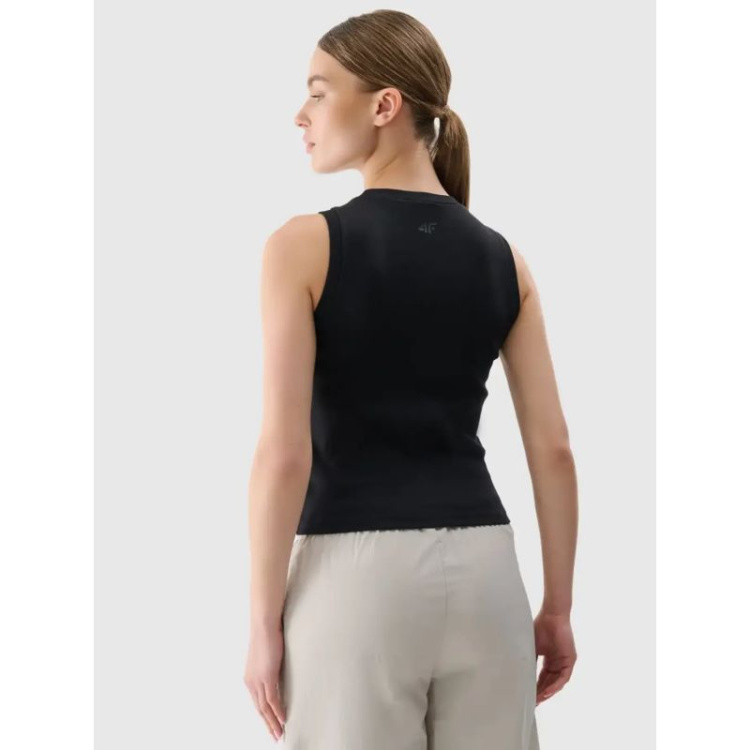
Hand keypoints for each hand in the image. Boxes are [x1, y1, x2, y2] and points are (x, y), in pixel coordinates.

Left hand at [244, 621, 285, 741]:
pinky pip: (273, 699)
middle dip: (268, 724)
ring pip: (265, 707)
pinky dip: (278, 710)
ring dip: (274, 722)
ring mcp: (258, 680)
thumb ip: (268, 671)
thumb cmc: (267, 637)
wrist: (265, 625)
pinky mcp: (267, 676)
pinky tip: (284, 718)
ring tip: (280, 732)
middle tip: (276, 736)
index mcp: (250, 679)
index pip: (257, 703)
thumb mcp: (266, 659)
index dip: (264, 717)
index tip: (271, 726)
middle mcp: (251, 682)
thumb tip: (276, 678)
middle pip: (259, 709)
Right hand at [533, 611, 576, 704]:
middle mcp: (557, 663)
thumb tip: (520, 673)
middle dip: (541, 693)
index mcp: (549, 659)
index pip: (542, 677)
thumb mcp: (532, 647)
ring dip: (548, 692)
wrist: (552, 615)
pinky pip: (563, 677)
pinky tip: (547, 692)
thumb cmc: (541, 627)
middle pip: (549, 682)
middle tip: (532, 703)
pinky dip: (555, 686)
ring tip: (538, 700)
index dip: (535, 687)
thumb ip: (529, 660)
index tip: (527, 696)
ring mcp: (564, 662)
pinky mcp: (570, 660)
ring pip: (556, 682)